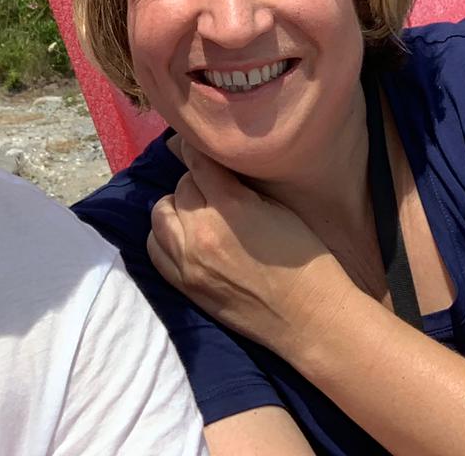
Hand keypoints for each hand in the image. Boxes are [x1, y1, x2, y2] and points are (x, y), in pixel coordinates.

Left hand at [147, 142, 354, 355]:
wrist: (309, 317)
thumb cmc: (305, 259)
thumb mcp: (278, 208)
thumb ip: (240, 187)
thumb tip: (217, 169)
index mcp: (229, 207)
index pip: (197, 161)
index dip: (200, 150)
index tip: (204, 148)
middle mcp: (199, 232)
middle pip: (180, 187)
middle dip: (196, 181)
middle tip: (215, 187)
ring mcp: (187, 262)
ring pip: (159, 215)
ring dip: (176, 207)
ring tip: (196, 211)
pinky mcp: (183, 286)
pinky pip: (154, 249)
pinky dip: (164, 236)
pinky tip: (183, 236)